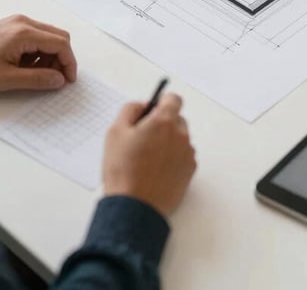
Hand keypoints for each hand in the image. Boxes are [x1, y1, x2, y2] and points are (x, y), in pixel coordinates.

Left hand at [0, 15, 76, 90]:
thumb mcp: (6, 79)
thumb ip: (36, 79)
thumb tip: (59, 79)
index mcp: (25, 33)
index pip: (61, 44)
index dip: (69, 63)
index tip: (68, 80)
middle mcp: (24, 22)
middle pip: (58, 36)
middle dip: (62, 59)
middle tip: (55, 78)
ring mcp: (18, 22)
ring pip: (48, 36)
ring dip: (50, 55)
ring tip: (36, 74)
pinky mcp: (12, 25)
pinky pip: (36, 35)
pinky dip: (39, 50)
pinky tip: (27, 65)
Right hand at [102, 93, 196, 217]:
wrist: (134, 207)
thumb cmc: (123, 169)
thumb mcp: (116, 131)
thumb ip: (130, 109)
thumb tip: (143, 105)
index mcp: (164, 121)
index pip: (173, 99)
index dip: (161, 103)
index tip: (152, 111)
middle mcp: (181, 135)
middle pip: (177, 119)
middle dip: (163, 124)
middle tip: (143, 138)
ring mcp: (187, 154)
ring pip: (179, 139)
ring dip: (168, 142)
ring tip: (147, 159)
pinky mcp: (190, 171)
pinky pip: (183, 157)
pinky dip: (172, 159)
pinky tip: (155, 171)